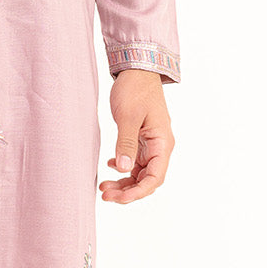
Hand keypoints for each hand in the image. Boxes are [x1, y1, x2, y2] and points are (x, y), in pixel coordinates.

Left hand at [99, 69, 174, 202]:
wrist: (137, 68)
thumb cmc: (135, 89)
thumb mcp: (127, 116)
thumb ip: (126, 144)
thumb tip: (124, 169)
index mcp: (162, 143)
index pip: (155, 178)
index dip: (138, 193)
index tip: (119, 199)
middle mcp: (159, 146)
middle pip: (147, 179)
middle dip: (128, 191)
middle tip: (105, 195)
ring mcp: (151, 143)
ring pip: (140, 172)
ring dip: (124, 182)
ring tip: (104, 186)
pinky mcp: (141, 138)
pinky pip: (135, 161)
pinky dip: (123, 168)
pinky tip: (110, 166)